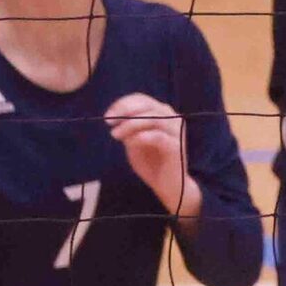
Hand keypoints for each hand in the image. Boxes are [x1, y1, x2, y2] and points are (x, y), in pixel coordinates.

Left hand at [105, 93, 197, 217]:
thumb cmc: (152, 163)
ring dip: (130, 125)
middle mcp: (173, 119)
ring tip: (115, 135)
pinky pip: (158, 137)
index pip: (143, 100)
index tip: (108, 115)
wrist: (168, 185)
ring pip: (153, 119)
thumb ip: (129, 129)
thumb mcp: (135, 142)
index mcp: (163, 115)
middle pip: (148, 106)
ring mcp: (177, 132)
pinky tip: (130, 143)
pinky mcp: (177, 147)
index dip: (123, 104)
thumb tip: (115, 118)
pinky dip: (142, 137)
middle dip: (125, 112)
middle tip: (109, 123)